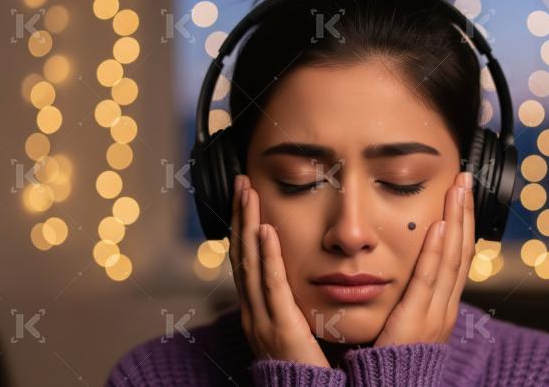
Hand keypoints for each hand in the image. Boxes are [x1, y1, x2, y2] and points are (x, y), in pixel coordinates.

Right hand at [229, 174, 330, 366]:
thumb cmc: (308, 366)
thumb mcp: (297, 325)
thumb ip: (296, 300)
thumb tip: (303, 272)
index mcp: (258, 309)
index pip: (246, 258)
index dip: (244, 225)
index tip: (247, 196)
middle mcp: (253, 311)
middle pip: (241, 254)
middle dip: (240, 216)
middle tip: (241, 182)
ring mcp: (262, 319)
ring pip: (250, 263)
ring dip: (248, 224)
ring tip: (248, 193)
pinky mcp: (280, 327)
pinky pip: (270, 285)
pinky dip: (266, 256)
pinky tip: (264, 230)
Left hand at [373, 171, 474, 346]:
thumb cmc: (389, 358)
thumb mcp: (403, 320)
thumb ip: (405, 296)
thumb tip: (399, 269)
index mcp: (441, 305)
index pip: (456, 255)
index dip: (460, 222)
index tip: (459, 193)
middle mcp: (445, 306)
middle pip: (461, 250)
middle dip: (464, 212)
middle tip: (465, 178)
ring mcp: (436, 314)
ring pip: (452, 258)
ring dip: (456, 220)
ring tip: (458, 188)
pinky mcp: (419, 321)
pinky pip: (430, 280)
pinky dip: (437, 252)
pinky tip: (439, 226)